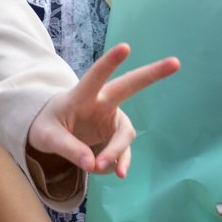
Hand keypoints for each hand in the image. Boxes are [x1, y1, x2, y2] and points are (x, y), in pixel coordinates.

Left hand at [28, 44, 178, 176]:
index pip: (95, 76)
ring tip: (100, 167)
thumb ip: (68, 148)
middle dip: (152, 75)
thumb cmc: (46, 126)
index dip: (109, 63)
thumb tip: (93, 164)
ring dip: (116, 152)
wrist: (51, 133)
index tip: (125, 47)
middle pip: (129, 87)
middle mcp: (101, 102)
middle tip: (175, 63)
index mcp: (80, 95)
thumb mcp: (47, 137)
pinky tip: (117, 173)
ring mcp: (111, 119)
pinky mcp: (115, 137)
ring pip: (125, 134)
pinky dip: (118, 163)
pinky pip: (122, 152)